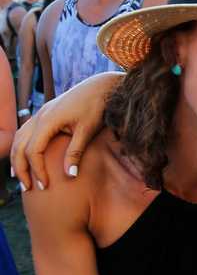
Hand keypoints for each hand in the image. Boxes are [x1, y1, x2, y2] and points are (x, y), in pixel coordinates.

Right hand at [10, 71, 119, 189]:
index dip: (37, 170)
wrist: (101, 86)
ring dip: (17, 159)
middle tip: (27, 188)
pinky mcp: (45, 114)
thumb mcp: (88, 130)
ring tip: (21, 177)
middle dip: (22, 169)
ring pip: (19, 139)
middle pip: (20, 146)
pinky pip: (26, 132)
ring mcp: (40, 114)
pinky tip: (26, 159)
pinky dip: (22, 147)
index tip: (45, 186)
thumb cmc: (97, 107)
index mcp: (48, 121)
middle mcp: (39, 116)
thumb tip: (70, 176)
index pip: (34, 151)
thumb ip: (76, 152)